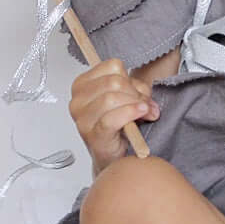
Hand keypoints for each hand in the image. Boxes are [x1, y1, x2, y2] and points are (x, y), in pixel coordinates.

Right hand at [69, 57, 158, 172]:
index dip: (131, 78)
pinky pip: (111, 118)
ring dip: (135, 104)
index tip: (136, 91)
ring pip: (111, 98)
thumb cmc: (117, 126)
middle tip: (146, 105)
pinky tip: (140, 114)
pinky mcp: (92, 134)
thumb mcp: (127, 98)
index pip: (112, 66)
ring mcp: (82, 119)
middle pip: (114, 82)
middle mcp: (78, 100)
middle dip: (136, 93)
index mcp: (83, 85)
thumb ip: (136, 90)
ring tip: (145, 113)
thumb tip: (145, 96)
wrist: (112, 156)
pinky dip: (130, 113)